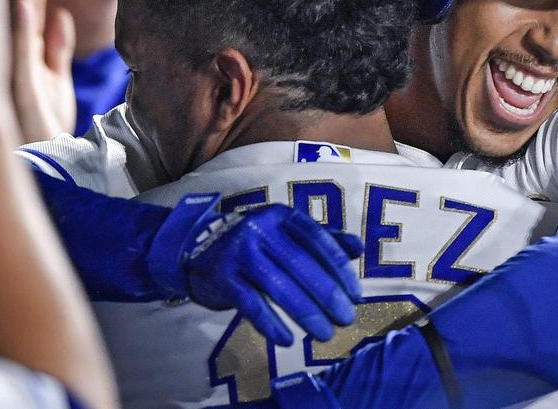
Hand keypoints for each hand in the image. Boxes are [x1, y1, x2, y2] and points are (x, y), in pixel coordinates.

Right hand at [12, 0, 76, 142]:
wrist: (45, 160)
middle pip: (23, 8)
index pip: (30, 8)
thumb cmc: (46, 122)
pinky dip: (25, 28)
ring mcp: (17, 70)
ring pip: (19, 24)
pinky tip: (28, 4)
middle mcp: (17, 57)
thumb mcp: (56, 79)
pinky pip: (21, 52)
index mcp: (26, 53)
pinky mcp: (22, 86)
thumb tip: (61, 16)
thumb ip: (58, 49)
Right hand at [185, 203, 363, 346]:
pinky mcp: (224, 277)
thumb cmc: (256, 245)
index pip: (317, 240)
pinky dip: (271, 324)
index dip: (340, 269)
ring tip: (324, 334)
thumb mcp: (286, 235)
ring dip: (306, 313)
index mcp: (282, 216)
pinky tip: (287, 340)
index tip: (356, 295)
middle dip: (327, 295)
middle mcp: (260, 228)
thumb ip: (322, 240)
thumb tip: (358, 248)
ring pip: (278, 286)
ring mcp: (240, 252)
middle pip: (300, 264)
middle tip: (346, 319)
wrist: (199, 252)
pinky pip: (251, 304)